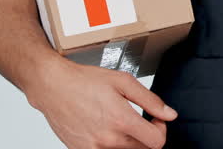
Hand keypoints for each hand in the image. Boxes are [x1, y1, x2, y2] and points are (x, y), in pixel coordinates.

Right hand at [25, 58, 176, 147]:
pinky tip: (106, 128)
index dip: (161, 129)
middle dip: (147, 135)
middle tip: (141, 119)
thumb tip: (170, 114)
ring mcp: (92, 148)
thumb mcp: (124, 82)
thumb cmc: (85, 81)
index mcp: (121, 121)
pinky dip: (111, 144)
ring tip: (122, 123)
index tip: (156, 119)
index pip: (156, 142)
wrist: (53, 86)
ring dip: (130, 141)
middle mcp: (107, 140)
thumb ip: (150, 100)